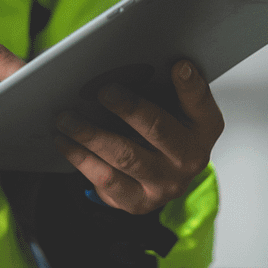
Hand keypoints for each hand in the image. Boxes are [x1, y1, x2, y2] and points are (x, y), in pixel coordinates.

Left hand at [52, 59, 224, 214]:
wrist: (160, 175)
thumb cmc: (162, 126)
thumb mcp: (172, 104)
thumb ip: (162, 85)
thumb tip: (131, 64)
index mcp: (204, 128)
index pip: (200, 103)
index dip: (190, 85)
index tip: (179, 65)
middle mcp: (190, 159)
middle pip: (158, 130)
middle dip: (129, 109)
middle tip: (103, 91)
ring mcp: (165, 185)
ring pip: (125, 157)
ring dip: (91, 135)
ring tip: (66, 118)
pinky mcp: (138, 202)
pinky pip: (106, 179)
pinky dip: (81, 158)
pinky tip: (64, 141)